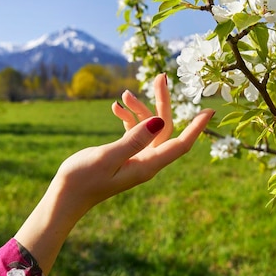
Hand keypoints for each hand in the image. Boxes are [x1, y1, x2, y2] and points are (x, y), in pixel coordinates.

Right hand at [15, 75, 213, 274]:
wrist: (65, 198)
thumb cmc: (83, 179)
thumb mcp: (108, 156)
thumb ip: (134, 139)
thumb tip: (160, 121)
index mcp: (148, 165)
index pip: (180, 144)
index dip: (196, 127)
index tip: (209, 110)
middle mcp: (146, 161)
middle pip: (165, 128)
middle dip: (163, 102)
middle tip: (161, 77)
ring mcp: (136, 158)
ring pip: (148, 128)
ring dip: (139, 108)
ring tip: (124, 94)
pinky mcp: (124, 154)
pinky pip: (134, 132)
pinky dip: (127, 117)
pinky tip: (116, 106)